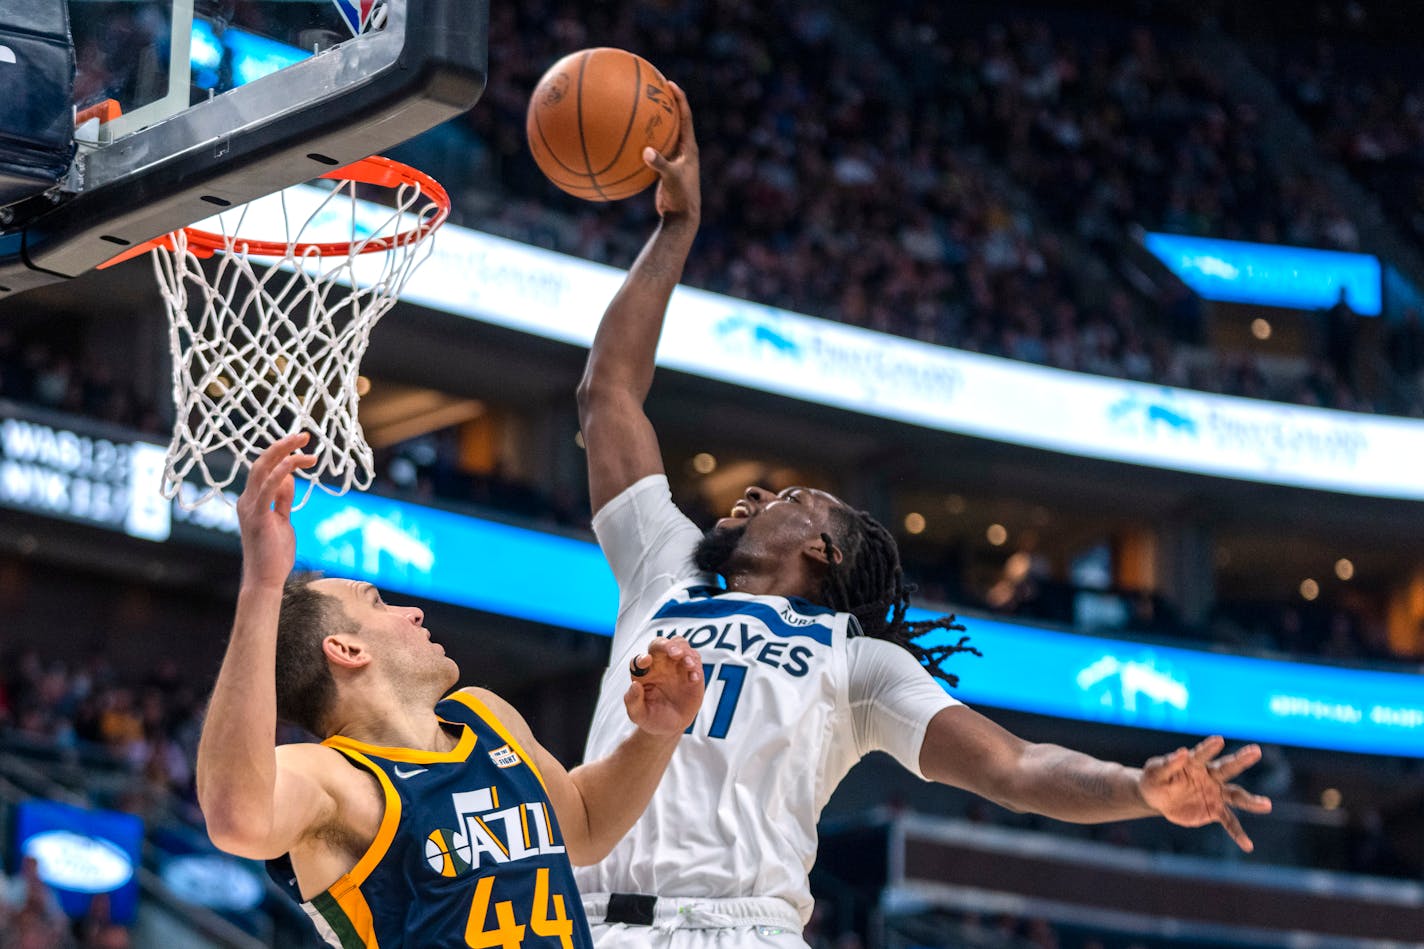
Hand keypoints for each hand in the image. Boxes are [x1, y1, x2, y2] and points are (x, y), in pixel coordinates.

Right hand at [236, 433, 317, 588]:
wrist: (266, 579)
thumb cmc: (274, 553)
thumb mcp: (282, 521)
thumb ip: (283, 500)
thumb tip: (288, 479)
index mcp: (251, 500)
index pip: (265, 469)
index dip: (282, 454)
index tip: (304, 447)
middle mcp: (246, 500)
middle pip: (261, 463)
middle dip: (282, 445)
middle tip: (305, 435)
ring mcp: (249, 507)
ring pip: (262, 469)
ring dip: (284, 452)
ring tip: (304, 441)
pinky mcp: (257, 516)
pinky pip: (268, 488)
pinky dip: (280, 472)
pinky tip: (295, 462)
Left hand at [623, 636, 703, 736]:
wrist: (671, 727)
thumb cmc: (652, 718)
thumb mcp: (638, 714)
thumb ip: (633, 701)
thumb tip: (634, 686)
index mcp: (643, 673)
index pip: (639, 660)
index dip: (641, 659)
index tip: (645, 661)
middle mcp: (659, 665)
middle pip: (660, 644)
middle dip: (667, 645)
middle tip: (674, 653)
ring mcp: (676, 666)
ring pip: (680, 645)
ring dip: (685, 651)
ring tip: (688, 664)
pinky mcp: (692, 672)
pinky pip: (695, 661)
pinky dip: (696, 665)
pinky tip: (693, 678)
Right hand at [642, 82, 700, 223]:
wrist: (681, 217)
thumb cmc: (681, 198)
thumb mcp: (671, 180)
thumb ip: (660, 164)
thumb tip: (645, 152)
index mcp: (689, 147)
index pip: (685, 116)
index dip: (679, 98)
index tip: (669, 83)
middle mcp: (683, 150)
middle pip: (674, 120)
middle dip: (664, 103)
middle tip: (652, 88)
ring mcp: (673, 158)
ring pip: (662, 134)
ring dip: (651, 122)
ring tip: (637, 107)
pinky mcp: (664, 168)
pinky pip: (651, 150)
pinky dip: (640, 143)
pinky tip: (624, 139)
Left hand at [1139, 736, 1271, 851]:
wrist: (1157, 798)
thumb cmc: (1156, 778)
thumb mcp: (1156, 771)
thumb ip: (1168, 763)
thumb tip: (1182, 752)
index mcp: (1194, 762)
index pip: (1202, 753)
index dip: (1209, 747)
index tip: (1218, 740)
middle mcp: (1209, 776)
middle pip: (1227, 768)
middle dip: (1241, 760)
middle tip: (1255, 751)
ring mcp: (1215, 793)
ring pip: (1236, 796)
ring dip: (1250, 801)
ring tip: (1266, 805)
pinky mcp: (1214, 810)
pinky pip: (1229, 822)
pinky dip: (1238, 833)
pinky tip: (1248, 845)